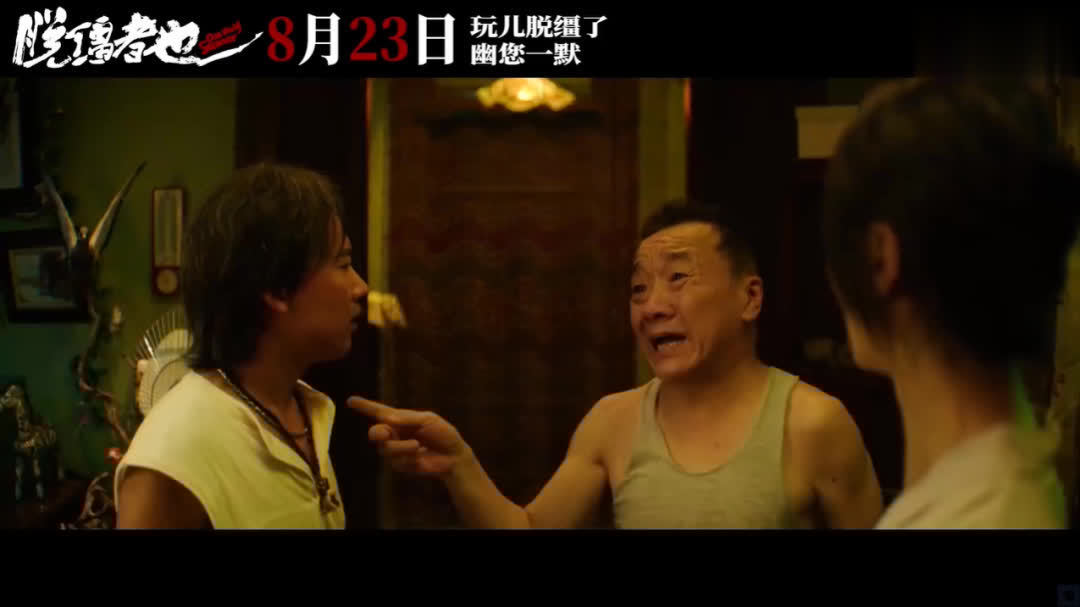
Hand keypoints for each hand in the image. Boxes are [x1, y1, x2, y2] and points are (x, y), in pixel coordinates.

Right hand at [347, 397, 468, 478]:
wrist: (453, 456)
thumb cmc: (443, 433)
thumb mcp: (428, 420)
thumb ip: (407, 419)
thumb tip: (386, 418)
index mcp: (400, 419)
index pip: (378, 411)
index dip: (364, 406)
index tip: (350, 400)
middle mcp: (394, 433)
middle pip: (375, 433)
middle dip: (378, 433)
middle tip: (385, 434)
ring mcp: (396, 450)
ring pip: (385, 449)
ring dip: (402, 447)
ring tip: (418, 446)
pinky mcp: (400, 464)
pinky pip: (395, 462)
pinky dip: (409, 458)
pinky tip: (420, 456)